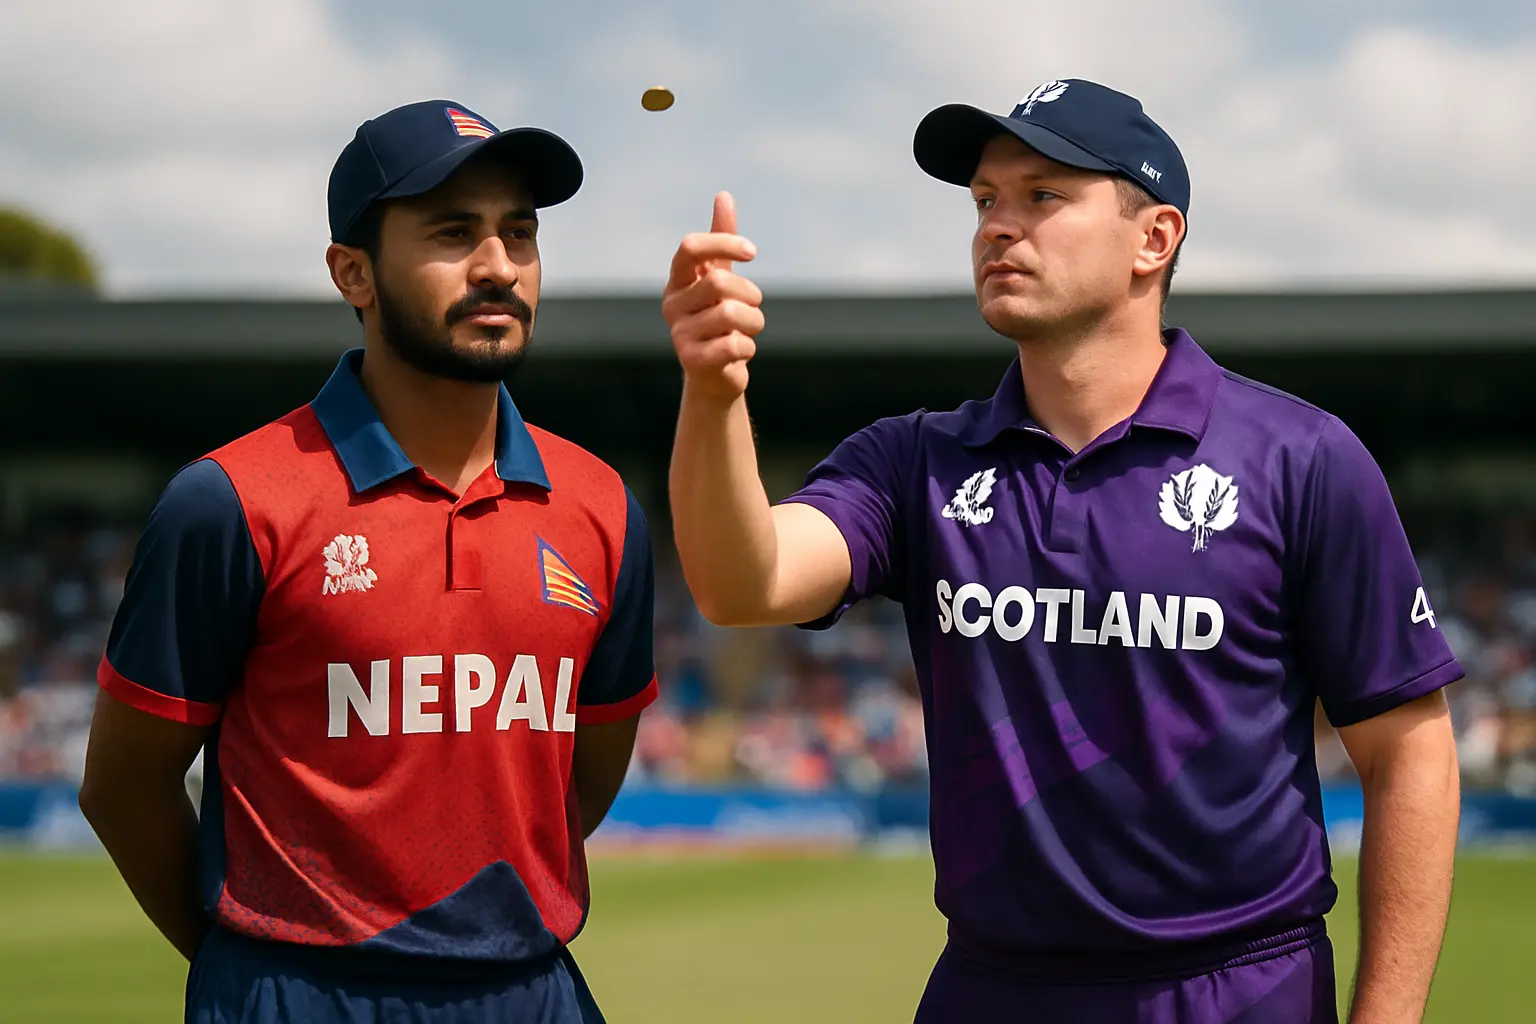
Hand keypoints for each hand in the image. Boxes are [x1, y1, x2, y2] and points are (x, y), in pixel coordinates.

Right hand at [662, 192, 763, 401]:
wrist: (715, 374)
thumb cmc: (718, 318)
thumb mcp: (720, 276)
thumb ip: (721, 239)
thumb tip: (723, 195)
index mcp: (677, 280)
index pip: (690, 248)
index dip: (723, 243)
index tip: (752, 252)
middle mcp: (672, 304)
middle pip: (720, 282)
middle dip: (751, 294)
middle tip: (753, 307)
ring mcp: (679, 334)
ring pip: (733, 315)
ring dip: (754, 323)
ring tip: (747, 332)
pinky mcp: (692, 361)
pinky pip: (735, 344)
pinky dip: (748, 347)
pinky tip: (739, 352)